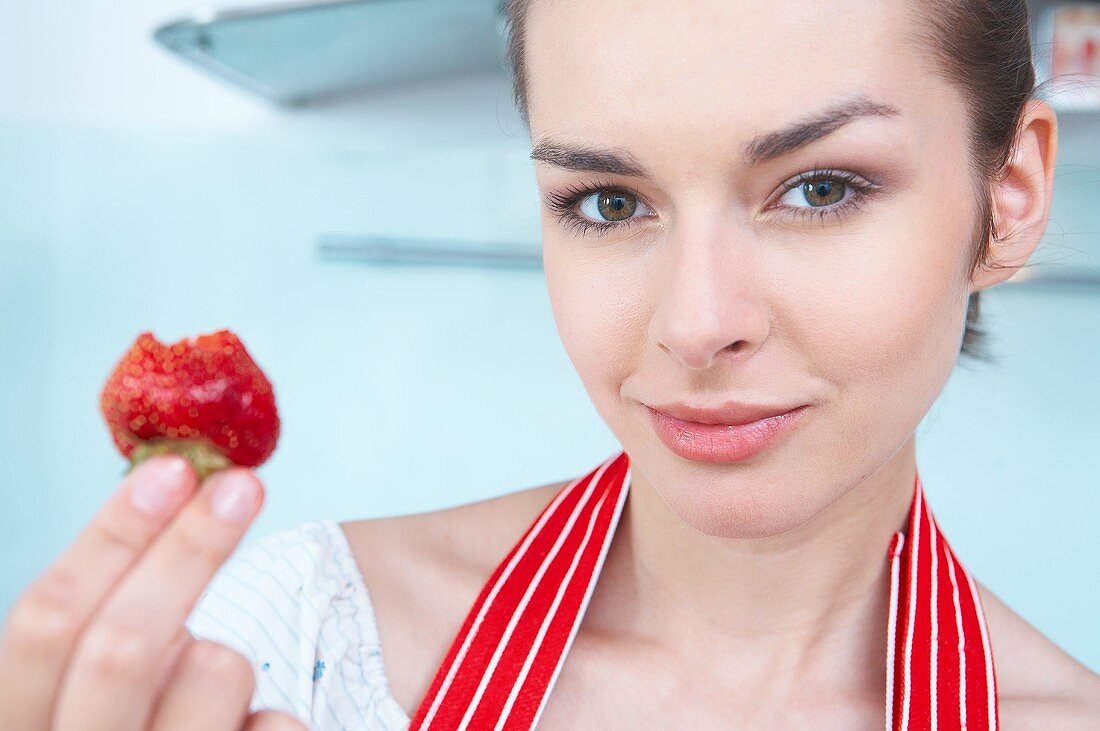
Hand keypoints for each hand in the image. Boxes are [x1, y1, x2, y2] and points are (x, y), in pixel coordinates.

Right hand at [0, 454, 307, 729]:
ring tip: (218, 701)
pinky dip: (276, 720)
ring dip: (228, 663)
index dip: (108, 536)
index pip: (41, 623)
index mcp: (20, 727)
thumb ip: (106, 634)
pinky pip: (276, 725)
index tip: (171, 469)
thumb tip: (168, 491)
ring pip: (211, 671)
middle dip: (189, 549)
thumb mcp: (93, 704)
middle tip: (244, 485)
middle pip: (122, 644)